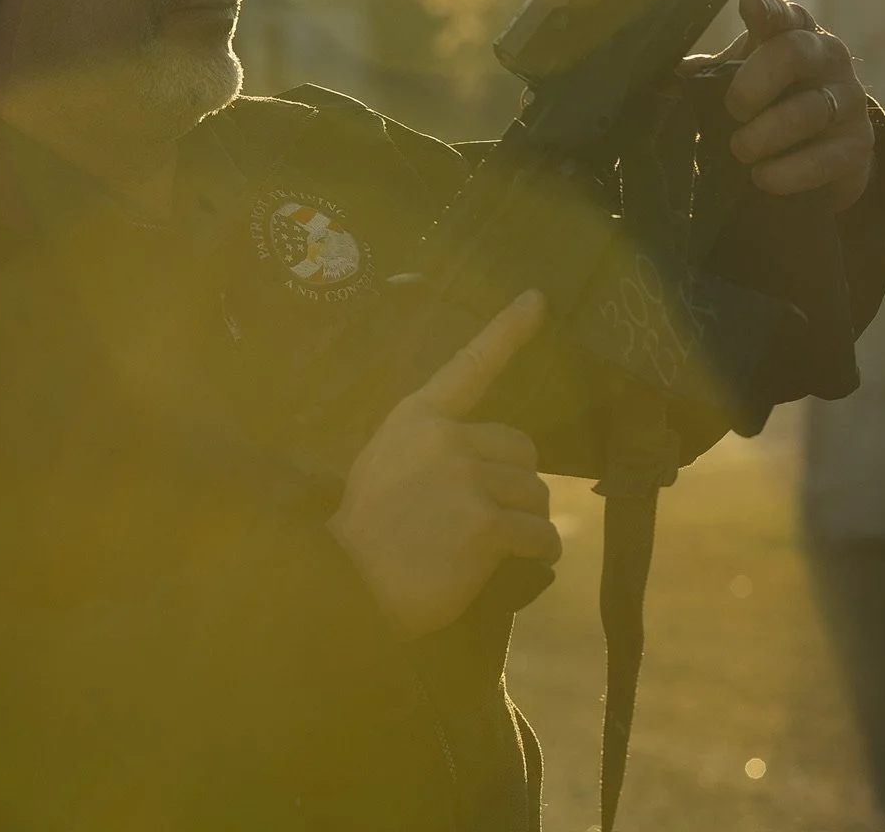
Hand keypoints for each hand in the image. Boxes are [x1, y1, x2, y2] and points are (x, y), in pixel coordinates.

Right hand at [327, 291, 559, 637]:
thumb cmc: (364, 532)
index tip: (537, 299)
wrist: (345, 585)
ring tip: (491, 545)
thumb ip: (430, 447)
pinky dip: (538, 550)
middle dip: (515, 482)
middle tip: (486, 515)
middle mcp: (446, 439)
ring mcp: (466, 479)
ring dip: (526, 521)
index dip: (507, 330)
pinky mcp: (485, 524)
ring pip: (535, 494)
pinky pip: (540, 534)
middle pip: (522, 449)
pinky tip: (517, 561)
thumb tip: (485, 459)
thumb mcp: (385, 463)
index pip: (470, 365)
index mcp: (418, 418)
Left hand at [707, 0, 875, 210]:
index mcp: (795, 33)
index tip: (748, 9)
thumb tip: (672, 77)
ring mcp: (849, 100)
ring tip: (741, 151)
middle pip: (794, 53)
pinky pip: (825, 159)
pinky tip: (763, 177)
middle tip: (733, 110)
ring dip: (765, 135)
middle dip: (754, 83)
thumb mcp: (740, 81)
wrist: (821, 155)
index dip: (768, 9)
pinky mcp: (858, 146)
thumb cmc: (770, 104)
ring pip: (808, 111)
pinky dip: (788, 172)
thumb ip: (710, 74)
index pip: (785, 12)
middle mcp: (828, 58)